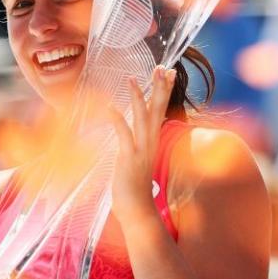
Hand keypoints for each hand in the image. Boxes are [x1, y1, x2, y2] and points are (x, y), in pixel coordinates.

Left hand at [108, 65, 175, 226]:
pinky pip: (123, 134)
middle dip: (160, 87)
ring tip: (131, 78)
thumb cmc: (134, 188)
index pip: (161, 110)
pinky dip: (117, 119)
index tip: (168, 72)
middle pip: (158, 109)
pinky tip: (109, 106)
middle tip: (163, 67)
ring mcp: (141, 150)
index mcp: (153, 141)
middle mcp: (151, 143)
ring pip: (142, 118)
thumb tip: (137, 135)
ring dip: (137, 97)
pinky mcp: (129, 158)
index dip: (164, 90)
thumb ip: (139, 145)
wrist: (137, 211)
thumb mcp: (138, 161)